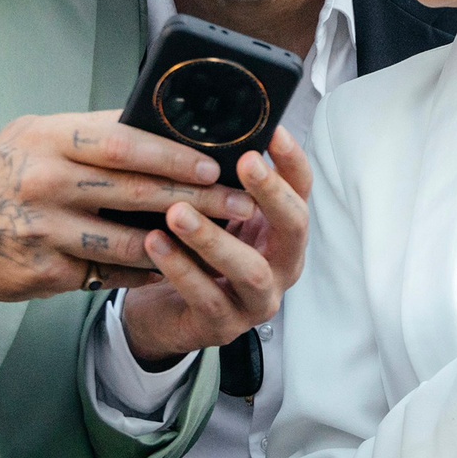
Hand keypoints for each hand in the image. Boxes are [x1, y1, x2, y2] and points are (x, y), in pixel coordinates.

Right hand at [0, 111, 255, 302]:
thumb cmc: (6, 173)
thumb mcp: (39, 135)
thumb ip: (95, 132)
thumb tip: (166, 126)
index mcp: (49, 140)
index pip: (121, 143)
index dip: (172, 154)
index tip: (214, 164)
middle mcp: (45, 183)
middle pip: (136, 191)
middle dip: (197, 198)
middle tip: (240, 202)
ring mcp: (46, 230)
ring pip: (131, 240)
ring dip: (182, 241)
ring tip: (221, 237)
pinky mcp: (49, 271)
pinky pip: (112, 272)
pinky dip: (149, 269)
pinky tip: (178, 265)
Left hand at [117, 129, 311, 364]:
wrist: (164, 313)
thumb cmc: (194, 256)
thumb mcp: (214, 216)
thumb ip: (221, 187)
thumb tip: (208, 130)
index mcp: (282, 233)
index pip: (302, 191)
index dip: (292, 162)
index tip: (274, 131)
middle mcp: (282, 266)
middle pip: (294, 229)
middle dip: (272, 194)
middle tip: (245, 162)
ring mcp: (257, 301)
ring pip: (250, 270)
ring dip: (214, 238)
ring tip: (178, 211)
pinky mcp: (224, 327)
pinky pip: (206, 298)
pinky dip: (180, 269)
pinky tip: (155, 243)